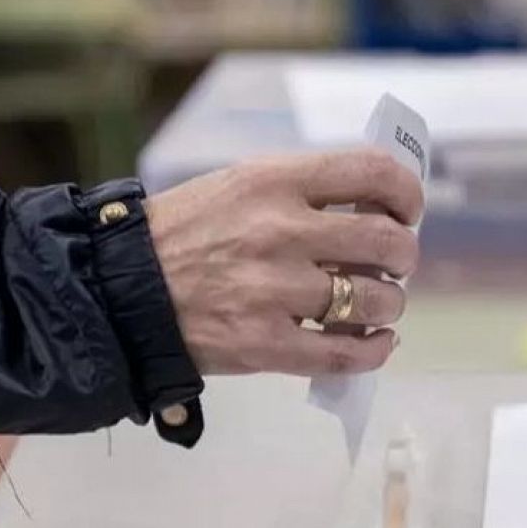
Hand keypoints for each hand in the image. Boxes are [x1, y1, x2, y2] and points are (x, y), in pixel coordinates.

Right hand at [146, 148, 423, 374]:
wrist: (119, 289)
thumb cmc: (183, 234)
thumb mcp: (237, 186)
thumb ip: (302, 193)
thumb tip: (375, 210)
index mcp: (273, 182)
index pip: (372, 174)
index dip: (406, 194)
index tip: (407, 211)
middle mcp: (279, 232)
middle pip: (386, 241)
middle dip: (403, 256)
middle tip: (392, 265)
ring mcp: (273, 291)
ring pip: (374, 300)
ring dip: (389, 304)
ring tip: (375, 305)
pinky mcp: (264, 345)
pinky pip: (345, 353)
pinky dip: (374, 350)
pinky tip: (376, 343)